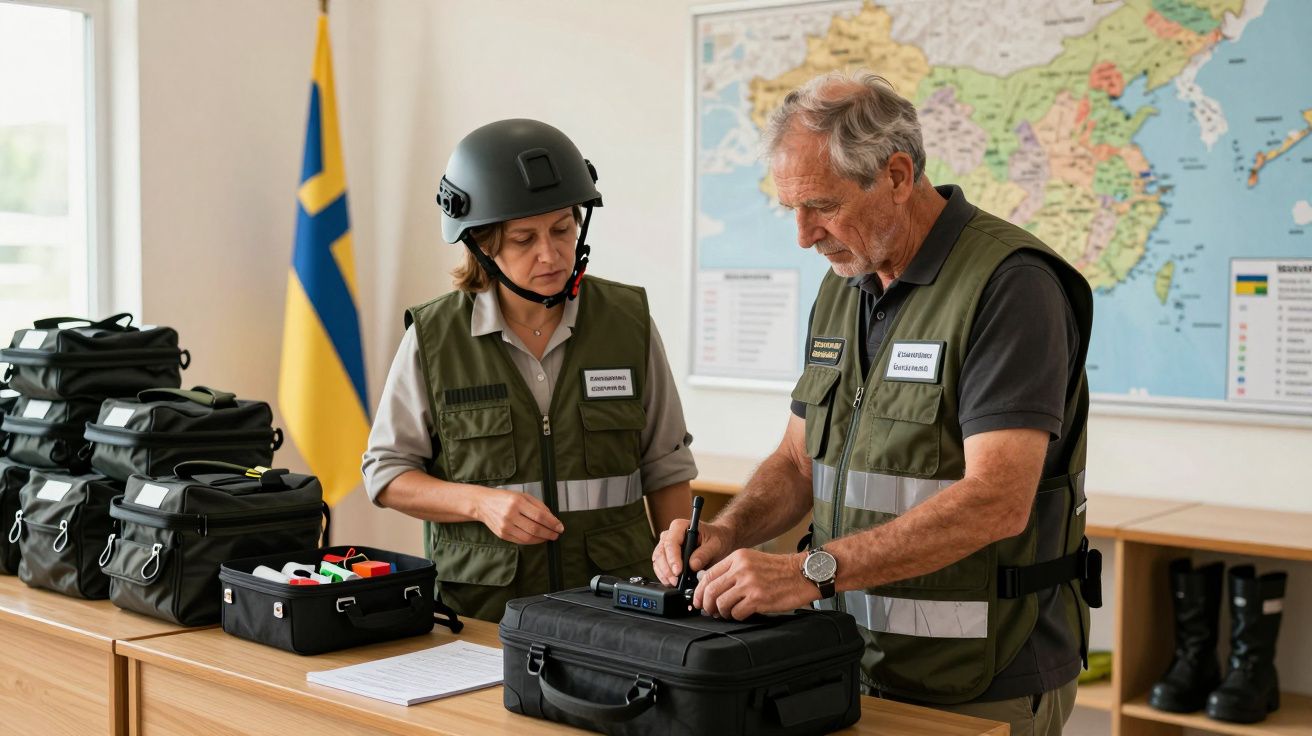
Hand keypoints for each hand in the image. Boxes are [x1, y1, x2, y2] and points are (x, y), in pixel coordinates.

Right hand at [474, 488, 562, 543]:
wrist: (483, 504)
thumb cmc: (505, 498)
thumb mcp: (522, 495)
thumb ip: (538, 505)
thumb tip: (552, 518)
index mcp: (517, 502)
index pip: (540, 516)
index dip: (552, 523)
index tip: (560, 527)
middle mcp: (510, 514)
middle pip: (535, 528)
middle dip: (549, 533)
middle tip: (556, 534)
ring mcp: (505, 526)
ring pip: (528, 538)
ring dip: (542, 539)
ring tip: (549, 537)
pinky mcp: (502, 534)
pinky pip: (520, 541)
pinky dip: (532, 541)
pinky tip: (537, 538)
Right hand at [652, 518, 734, 586]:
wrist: (719, 541)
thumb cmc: (717, 539)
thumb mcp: (716, 544)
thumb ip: (704, 553)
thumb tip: (692, 565)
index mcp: (680, 527)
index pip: (671, 542)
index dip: (672, 558)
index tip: (678, 571)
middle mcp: (670, 535)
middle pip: (661, 552)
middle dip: (667, 569)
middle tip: (676, 581)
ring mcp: (666, 546)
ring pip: (657, 560)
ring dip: (664, 574)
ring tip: (674, 584)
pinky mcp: (666, 557)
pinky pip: (659, 567)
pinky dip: (664, 576)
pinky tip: (671, 582)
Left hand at [694, 549, 816, 619]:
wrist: (803, 574)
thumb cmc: (779, 570)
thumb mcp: (752, 561)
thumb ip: (733, 571)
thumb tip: (713, 588)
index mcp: (738, 557)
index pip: (708, 575)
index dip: (699, 591)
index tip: (698, 601)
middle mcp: (741, 568)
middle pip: (711, 590)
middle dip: (706, 605)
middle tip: (709, 611)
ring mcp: (750, 583)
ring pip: (721, 603)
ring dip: (722, 612)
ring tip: (727, 613)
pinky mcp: (758, 598)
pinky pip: (737, 613)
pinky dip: (736, 616)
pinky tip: (743, 614)